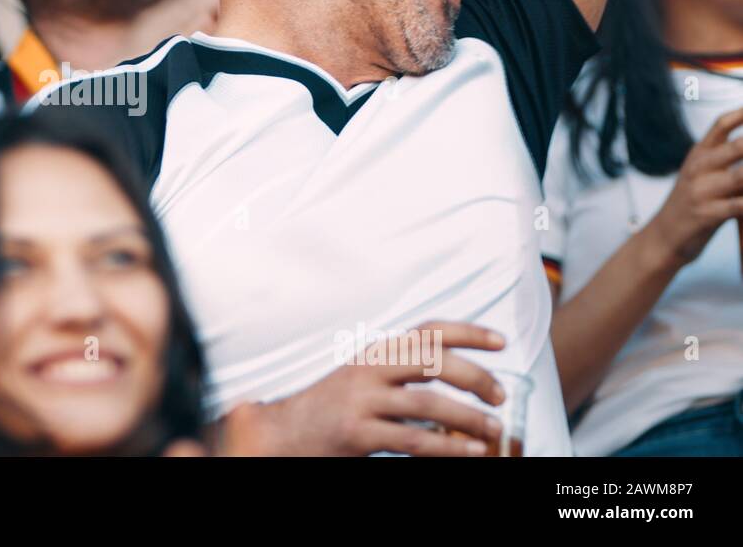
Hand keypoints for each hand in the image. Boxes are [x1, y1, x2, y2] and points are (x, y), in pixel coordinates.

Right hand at [218, 321, 506, 455]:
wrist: (282, 433)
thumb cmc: (328, 409)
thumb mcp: (361, 378)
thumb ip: (397, 370)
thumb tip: (450, 371)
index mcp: (374, 353)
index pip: (427, 331)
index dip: (468, 332)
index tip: (500, 341)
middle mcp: (368, 370)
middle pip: (434, 361)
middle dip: (476, 376)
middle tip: (500, 396)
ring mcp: (361, 401)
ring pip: (429, 403)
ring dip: (470, 418)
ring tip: (493, 429)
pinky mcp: (357, 433)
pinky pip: (413, 440)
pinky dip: (448, 448)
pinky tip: (469, 453)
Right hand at [644, 107, 742, 266]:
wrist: (663, 237)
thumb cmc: (691, 204)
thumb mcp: (702, 175)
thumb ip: (728, 160)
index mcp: (698, 154)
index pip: (722, 124)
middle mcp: (698, 168)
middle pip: (737, 146)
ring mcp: (701, 191)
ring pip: (742, 176)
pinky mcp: (706, 214)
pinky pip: (739, 206)